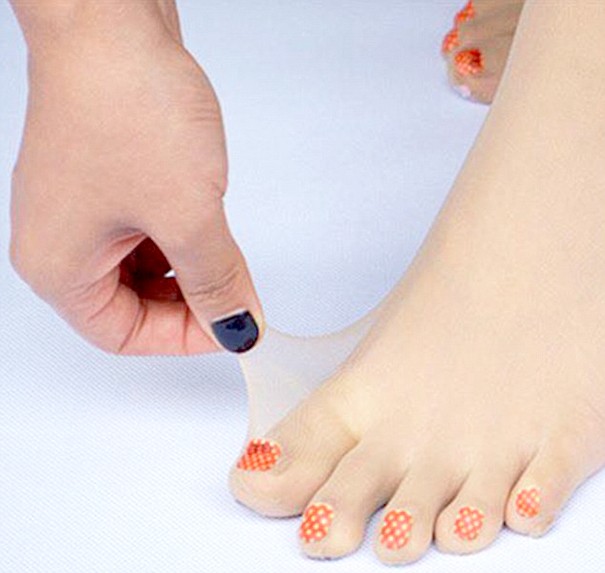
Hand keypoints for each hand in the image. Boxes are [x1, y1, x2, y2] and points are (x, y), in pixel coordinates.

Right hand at [9, 0, 262, 353]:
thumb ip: (215, 280)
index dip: (183, 338)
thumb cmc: (126, 107)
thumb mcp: (188, 216)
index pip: (124, 335)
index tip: (233, 325)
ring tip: (225, 252)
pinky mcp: (106, 179)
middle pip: (132, 304)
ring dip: (189, 269)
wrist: (109, 19)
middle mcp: (62, 243)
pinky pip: (145, 230)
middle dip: (189, 303)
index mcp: (60, 268)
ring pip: (143, 267)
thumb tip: (236, 324)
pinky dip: (179, 237)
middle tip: (236, 292)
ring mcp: (82, 209)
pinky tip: (206, 221)